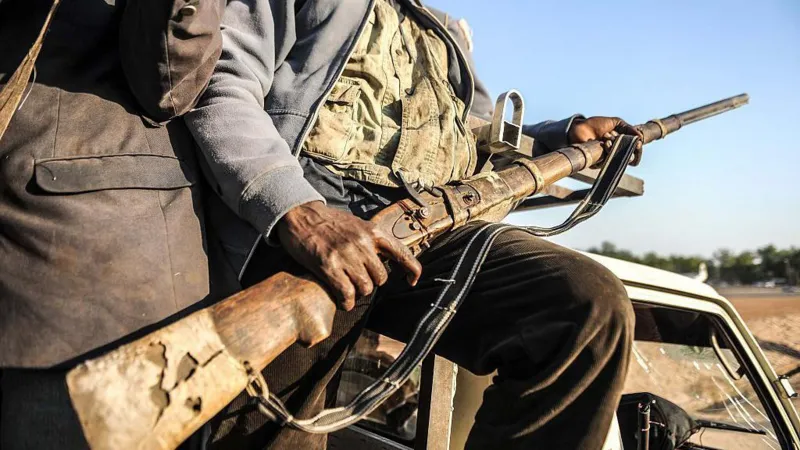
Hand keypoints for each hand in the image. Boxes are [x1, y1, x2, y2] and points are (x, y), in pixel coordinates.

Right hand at [276, 201, 421, 310]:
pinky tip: (342, 301)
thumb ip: (371, 241)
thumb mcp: (357, 225)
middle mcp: (362, 244)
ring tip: (348, 288)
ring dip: (358, 292)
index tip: (412, 281)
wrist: (300, 215)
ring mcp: (345, 255)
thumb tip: (384, 260)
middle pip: (381, 278)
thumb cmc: (328, 222)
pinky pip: (346, 293)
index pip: (401, 253)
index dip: (412, 270)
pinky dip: (346, 302)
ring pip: (365, 288)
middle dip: (371, 283)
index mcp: (372, 232)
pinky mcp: (328, 266)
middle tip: (359, 280)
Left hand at [568, 116, 643, 165]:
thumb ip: (628, 128)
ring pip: (618, 158)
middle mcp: (614, 153)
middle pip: (629, 159)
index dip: (637, 150)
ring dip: (614, 146)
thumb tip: (640, 138)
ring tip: (607, 136)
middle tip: (622, 140)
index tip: (638, 144)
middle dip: (628, 149)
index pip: (634, 152)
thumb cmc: (596, 124)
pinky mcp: (596, 163)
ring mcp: (606, 159)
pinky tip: (603, 142)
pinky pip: (607, 160)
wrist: (581, 126)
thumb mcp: (615, 123)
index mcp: (621, 144)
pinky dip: (607, 150)